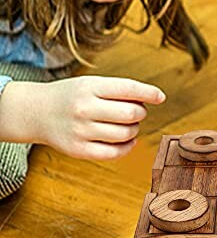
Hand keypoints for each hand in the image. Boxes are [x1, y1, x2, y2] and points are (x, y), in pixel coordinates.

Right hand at [38, 75, 165, 159]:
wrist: (36, 112)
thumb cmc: (72, 96)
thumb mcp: (91, 84)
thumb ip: (118, 91)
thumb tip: (152, 100)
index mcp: (89, 87)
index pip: (128, 89)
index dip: (149, 93)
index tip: (160, 97)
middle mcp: (84, 109)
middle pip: (131, 114)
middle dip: (141, 113)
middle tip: (136, 112)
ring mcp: (80, 131)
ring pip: (126, 134)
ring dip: (134, 130)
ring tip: (127, 125)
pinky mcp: (78, 150)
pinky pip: (114, 153)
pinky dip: (128, 147)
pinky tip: (128, 140)